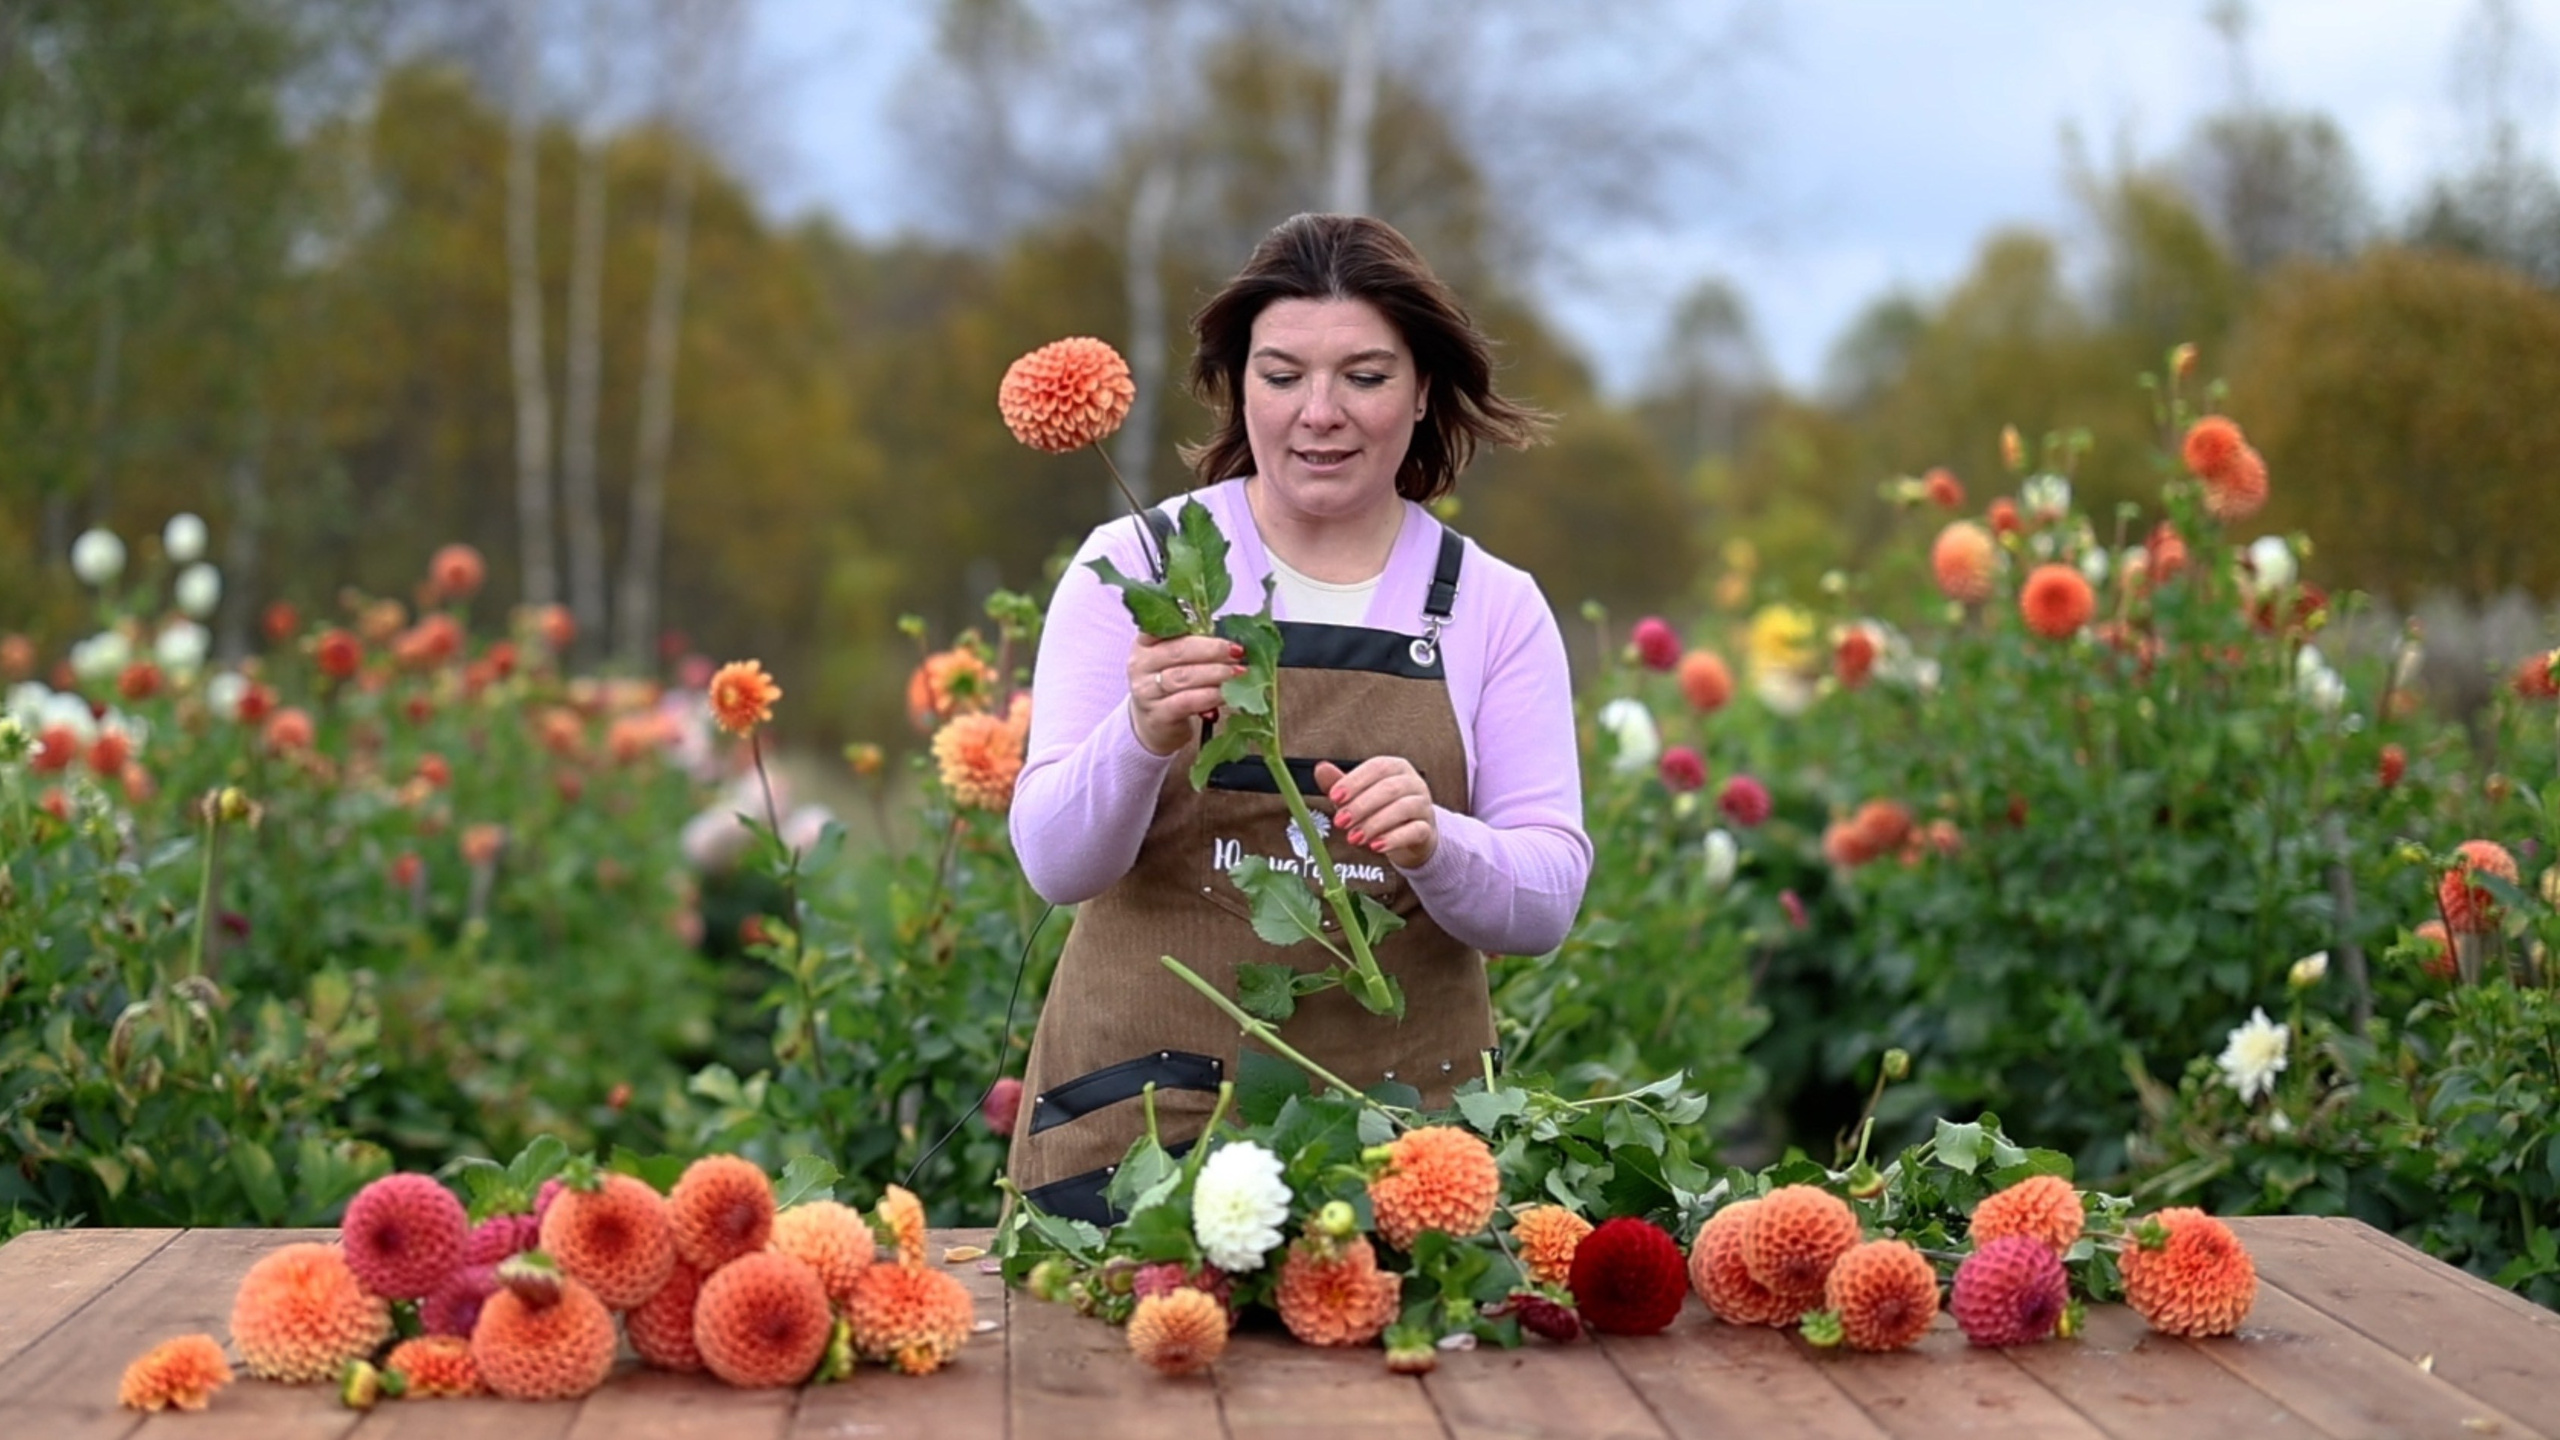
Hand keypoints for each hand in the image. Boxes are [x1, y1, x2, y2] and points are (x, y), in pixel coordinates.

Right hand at [1128, 633, 1246, 756]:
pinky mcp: (1157, 715)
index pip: (1162, 625)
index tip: (1219, 628)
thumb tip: (1231, 639)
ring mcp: (1146, 691)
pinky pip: (1186, 701)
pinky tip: (1226, 694)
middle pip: (1178, 651)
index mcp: (1145, 643)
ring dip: (1215, 673)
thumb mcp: (1177, 660)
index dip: (1193, 625)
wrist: (1156, 723)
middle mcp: (1140, 665)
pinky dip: (1210, 696)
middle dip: (1212, 650)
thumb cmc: (1173, 684)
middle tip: (1237, 653)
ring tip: (1237, 673)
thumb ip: (1196, 644)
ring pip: (1183, 676)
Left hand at [1315, 757, 1437, 869]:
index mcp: (1395, 767)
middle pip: (1390, 788)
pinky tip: (1375, 846)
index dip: (1355, 781)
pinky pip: (1414, 831)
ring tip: (1354, 838)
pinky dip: (1393, 839)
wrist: (1411, 836)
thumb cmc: (1381, 810)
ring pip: (1403, 808)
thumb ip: (1340, 783)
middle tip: (1340, 821)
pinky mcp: (1427, 829)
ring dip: (1374, 824)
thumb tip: (1320, 769)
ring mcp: (1423, 806)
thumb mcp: (1358, 796)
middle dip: (1361, 805)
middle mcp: (1412, 783)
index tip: (1334, 797)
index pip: (1377, 767)